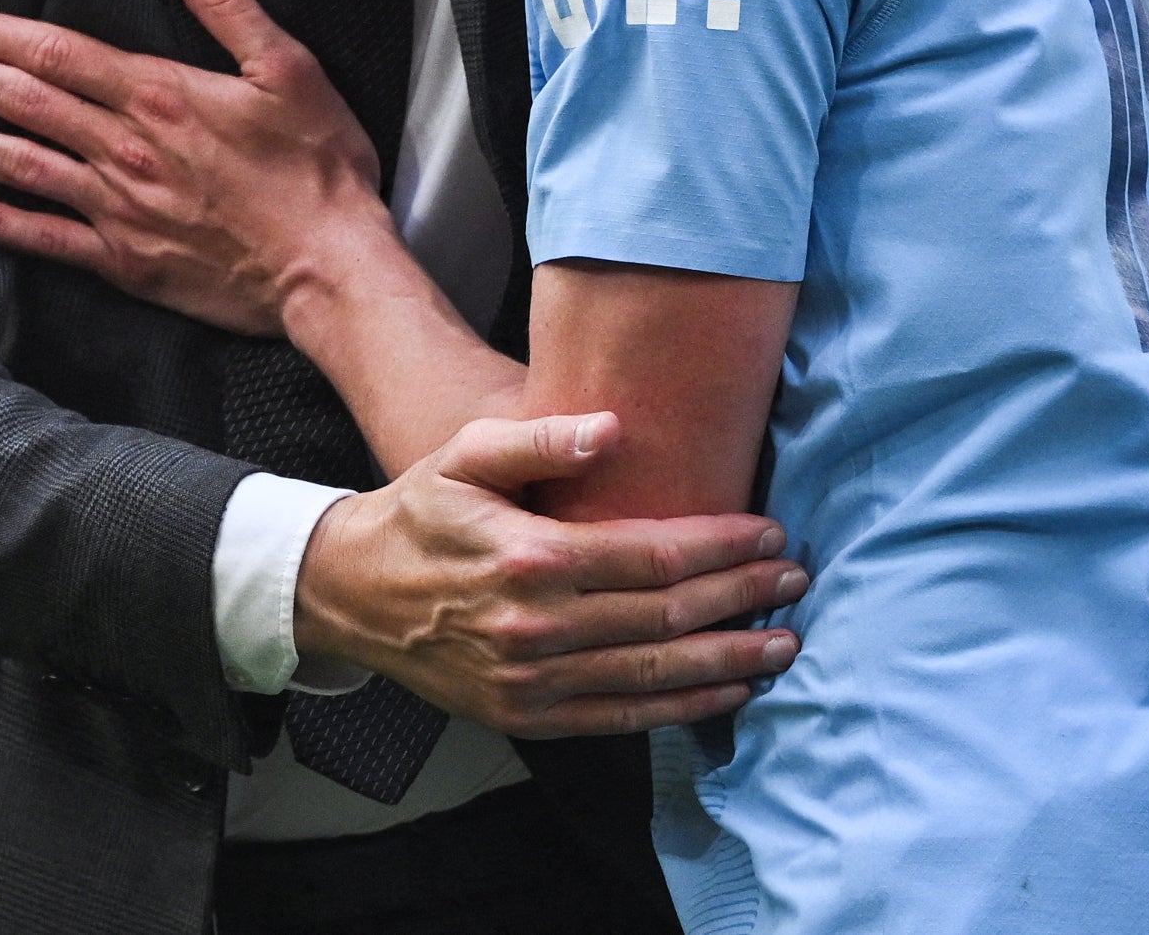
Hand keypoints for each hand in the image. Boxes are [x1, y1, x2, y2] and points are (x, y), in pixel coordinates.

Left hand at [0, 0, 383, 339]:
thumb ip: (227, 3)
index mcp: (158, 96)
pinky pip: (42, 237)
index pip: (54, 52)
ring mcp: (117, 209)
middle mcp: (124, 150)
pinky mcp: (122, 262)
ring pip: (17, 164)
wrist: (332, 271)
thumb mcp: (288, 68)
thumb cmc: (317, 167)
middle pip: (21, 101)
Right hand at [292, 411, 806, 734]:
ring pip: (656, 675)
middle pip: (668, 615)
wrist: (351, 594)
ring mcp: (534, 680)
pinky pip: (625, 718)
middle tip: (797, 580)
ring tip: (783, 642)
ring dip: (730, 660)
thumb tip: (614, 429)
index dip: (722, 545)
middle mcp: (537, 626)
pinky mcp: (530, 717)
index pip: (654, 553)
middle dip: (743, 598)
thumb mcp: (464, 455)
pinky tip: (727, 691)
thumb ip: (540, 438)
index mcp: (530, 556)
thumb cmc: (418, 515)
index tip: (770, 532)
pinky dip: (684, 708)